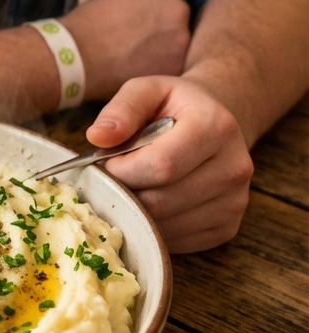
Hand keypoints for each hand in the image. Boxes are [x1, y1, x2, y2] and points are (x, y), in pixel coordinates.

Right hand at [64, 0, 190, 100]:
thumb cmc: (85, 26)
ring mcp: (181, 35)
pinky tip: (137, 72)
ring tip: (135, 61)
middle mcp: (176, 6)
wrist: (76, 56)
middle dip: (162, 32)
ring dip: (163, 52)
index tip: (139, 26)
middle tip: (138, 45)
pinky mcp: (179, 64)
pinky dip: (160, 71)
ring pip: (178, 46)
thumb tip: (142, 12)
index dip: (152, 15)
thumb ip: (137, 0)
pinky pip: (174, 68)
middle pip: (177, 20)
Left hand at [85, 75, 253, 251]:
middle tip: (113, 178)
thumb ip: (121, 109)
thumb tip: (97, 137)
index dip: (123, 170)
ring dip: (136, 213)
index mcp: (216, 127)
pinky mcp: (228, 228)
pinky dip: (153, 229)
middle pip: (162, 200)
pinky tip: (149, 203)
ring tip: (131, 187)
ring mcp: (235, 203)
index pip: (161, 165)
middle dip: (126, 192)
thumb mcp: (146, 90)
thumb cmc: (173, 107)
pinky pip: (177, 242)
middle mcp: (234, 168)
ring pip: (167, 227)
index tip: (107, 162)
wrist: (214, 124)